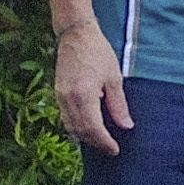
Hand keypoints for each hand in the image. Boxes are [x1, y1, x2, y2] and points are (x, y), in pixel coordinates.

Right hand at [54, 20, 131, 155]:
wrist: (76, 34)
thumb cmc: (97, 52)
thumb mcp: (114, 78)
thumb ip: (118, 105)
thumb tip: (126, 126)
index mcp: (84, 95)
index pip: (93, 128)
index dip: (105, 142)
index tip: (115, 150)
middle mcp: (69, 99)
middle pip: (81, 131)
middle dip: (96, 143)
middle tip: (110, 148)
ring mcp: (60, 96)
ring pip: (71, 126)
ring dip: (85, 137)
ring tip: (100, 140)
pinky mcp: (57, 93)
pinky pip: (66, 117)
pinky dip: (76, 126)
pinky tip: (88, 127)